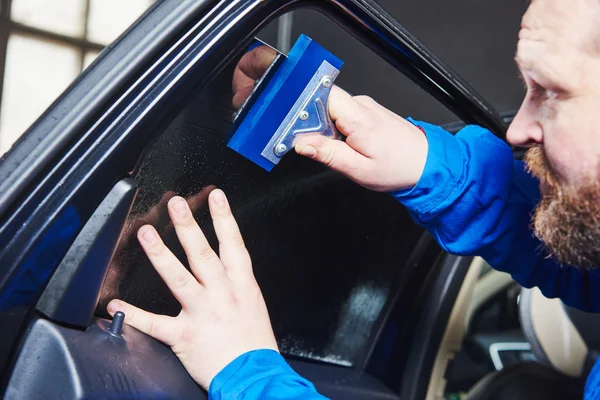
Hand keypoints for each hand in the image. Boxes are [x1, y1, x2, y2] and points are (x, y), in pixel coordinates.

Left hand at [106, 189, 278, 389]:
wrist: (255, 375)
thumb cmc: (254, 342)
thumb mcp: (253, 303)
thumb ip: (236, 282)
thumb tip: (227, 263)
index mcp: (241, 284)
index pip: (233, 243)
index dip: (224, 217)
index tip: (215, 196)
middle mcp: (222, 293)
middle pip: (202, 253)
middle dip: (188, 226)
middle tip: (175, 204)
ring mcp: (203, 312)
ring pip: (179, 278)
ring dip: (161, 254)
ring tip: (146, 234)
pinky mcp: (186, 335)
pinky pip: (156, 323)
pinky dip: (134, 314)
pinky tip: (117, 304)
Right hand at [232, 44, 427, 191]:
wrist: (428, 165)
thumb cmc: (399, 168)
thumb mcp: (358, 169)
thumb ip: (327, 154)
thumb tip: (301, 144)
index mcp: (358, 117)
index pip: (320, 96)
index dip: (301, 108)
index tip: (291, 126)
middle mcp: (361, 105)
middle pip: (321, 102)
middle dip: (309, 122)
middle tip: (308, 144)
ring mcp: (365, 107)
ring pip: (330, 109)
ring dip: (322, 127)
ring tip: (327, 148)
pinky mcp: (367, 113)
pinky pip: (341, 114)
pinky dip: (334, 128)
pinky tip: (339, 145)